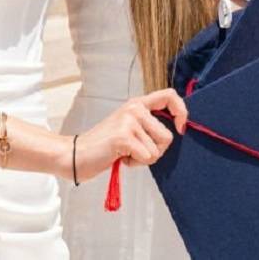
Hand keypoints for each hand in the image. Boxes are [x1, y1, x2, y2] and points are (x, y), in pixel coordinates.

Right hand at [73, 89, 187, 179]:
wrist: (77, 155)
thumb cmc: (105, 145)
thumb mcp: (129, 127)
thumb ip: (148, 124)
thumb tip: (178, 128)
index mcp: (137, 104)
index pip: (170, 96)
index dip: (181, 112)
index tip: (179, 128)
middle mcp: (134, 108)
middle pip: (167, 136)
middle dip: (155, 151)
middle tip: (135, 151)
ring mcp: (128, 121)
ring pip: (157, 150)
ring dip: (143, 159)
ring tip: (124, 153)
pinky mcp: (123, 136)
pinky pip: (147, 157)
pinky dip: (135, 164)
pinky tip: (119, 157)